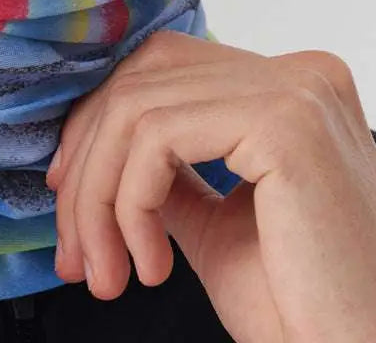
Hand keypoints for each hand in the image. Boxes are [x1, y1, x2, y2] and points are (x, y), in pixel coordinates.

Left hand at [46, 30, 375, 342]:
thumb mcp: (216, 221)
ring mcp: (298, 88)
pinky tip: (151, 264)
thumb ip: (168, 170)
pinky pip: (156, 139)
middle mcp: (302, 71)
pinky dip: (128, 204)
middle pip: (142, 80)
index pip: (164, 68)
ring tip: (107, 270)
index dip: (99, 124)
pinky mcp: (284, 122)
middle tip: (75, 248)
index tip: (69, 193)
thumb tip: (94, 145)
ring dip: (99, 199)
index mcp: (294, 86)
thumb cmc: (305, 308)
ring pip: (137, 111)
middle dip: (88, 164)